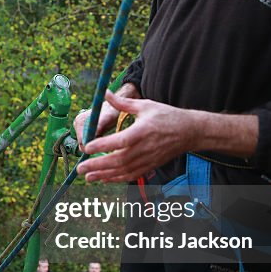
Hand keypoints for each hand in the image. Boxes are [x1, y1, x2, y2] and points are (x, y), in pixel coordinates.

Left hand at [76, 92, 196, 182]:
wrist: (190, 132)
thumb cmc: (167, 116)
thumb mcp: (145, 105)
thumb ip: (122, 102)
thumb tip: (105, 93)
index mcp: (142, 131)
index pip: (119, 141)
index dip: (102, 146)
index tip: (87, 147)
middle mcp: (144, 148)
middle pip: (118, 160)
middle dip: (97, 165)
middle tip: (80, 168)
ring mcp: (147, 159)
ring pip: (123, 171)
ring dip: (104, 175)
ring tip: (87, 177)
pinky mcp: (150, 166)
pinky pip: (131, 175)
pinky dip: (116, 178)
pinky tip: (104, 178)